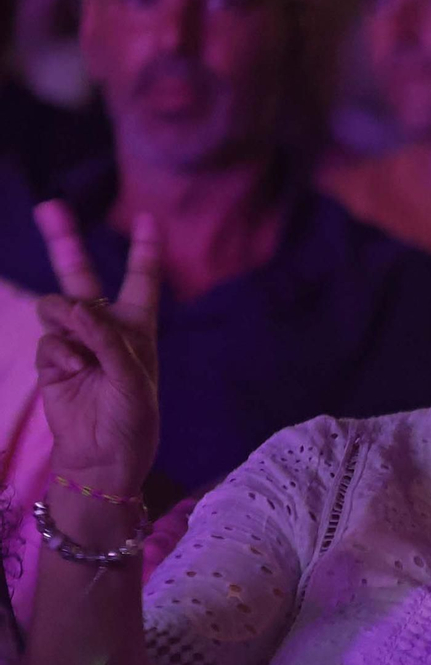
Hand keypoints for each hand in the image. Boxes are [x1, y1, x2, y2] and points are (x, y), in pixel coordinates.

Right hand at [33, 201, 161, 496]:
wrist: (102, 458)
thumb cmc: (132, 420)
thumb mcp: (133, 379)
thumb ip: (106, 340)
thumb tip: (75, 309)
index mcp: (138, 327)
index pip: (141, 280)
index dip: (145, 250)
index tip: (148, 218)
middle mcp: (105, 328)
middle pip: (82, 276)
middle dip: (65, 242)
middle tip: (50, 207)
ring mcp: (74, 342)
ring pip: (58, 306)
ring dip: (66, 319)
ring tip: (81, 352)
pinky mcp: (52, 361)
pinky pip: (48, 340)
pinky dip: (58, 353)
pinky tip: (72, 372)